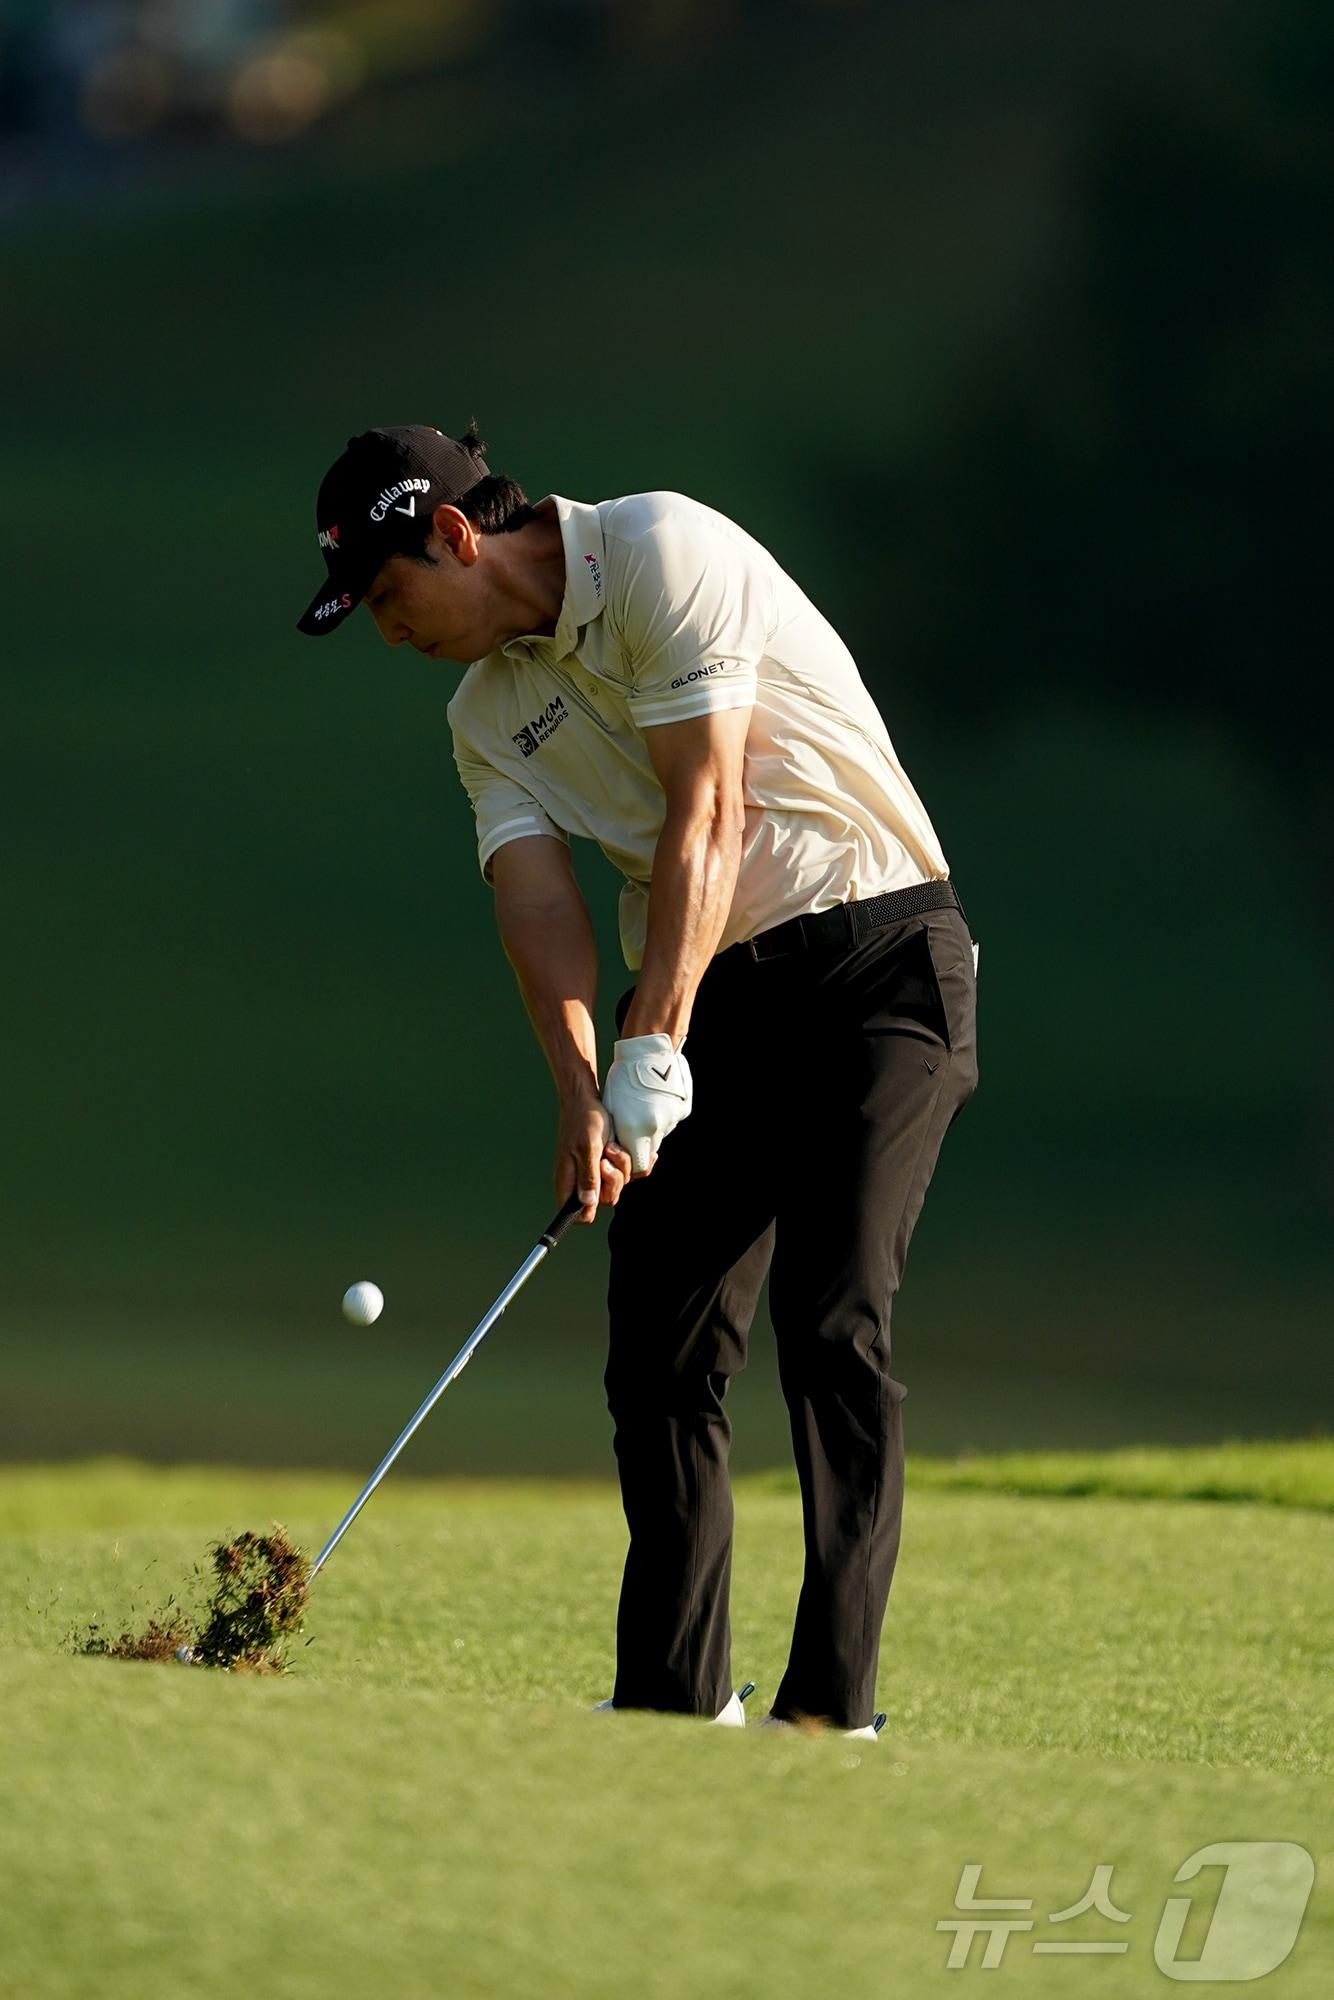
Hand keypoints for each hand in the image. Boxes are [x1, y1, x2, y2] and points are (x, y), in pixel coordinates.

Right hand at [555, 1094, 633, 1225]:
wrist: (587, 1099)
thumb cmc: (583, 1120)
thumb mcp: (588, 1147)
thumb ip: (588, 1176)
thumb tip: (587, 1203)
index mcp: (569, 1182)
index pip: (578, 1216)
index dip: (591, 1209)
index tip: (600, 1186)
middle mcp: (583, 1181)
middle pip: (607, 1201)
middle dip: (613, 1180)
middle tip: (606, 1158)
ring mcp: (598, 1173)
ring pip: (620, 1185)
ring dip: (622, 1165)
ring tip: (612, 1145)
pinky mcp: (610, 1163)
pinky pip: (629, 1173)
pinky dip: (633, 1161)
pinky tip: (630, 1148)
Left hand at [601, 1032, 692, 1176]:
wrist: (647, 1050)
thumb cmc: (622, 1077)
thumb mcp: (611, 1108)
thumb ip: (618, 1134)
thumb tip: (620, 1151)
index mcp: (635, 1129)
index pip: (639, 1166)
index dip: (631, 1162)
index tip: (624, 1150)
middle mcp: (657, 1127)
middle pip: (651, 1150)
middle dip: (641, 1143)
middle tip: (633, 1123)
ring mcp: (673, 1118)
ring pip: (662, 1132)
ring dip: (653, 1124)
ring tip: (644, 1102)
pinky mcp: (684, 1108)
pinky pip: (672, 1119)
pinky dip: (664, 1112)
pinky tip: (657, 1096)